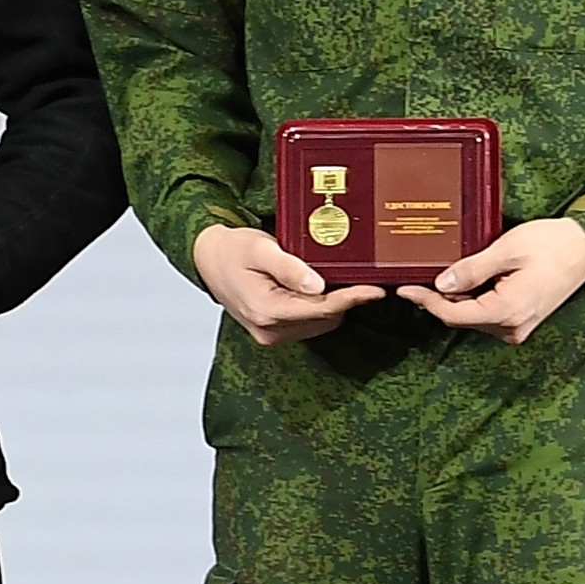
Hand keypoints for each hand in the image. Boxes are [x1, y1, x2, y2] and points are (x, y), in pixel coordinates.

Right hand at [193, 219, 382, 348]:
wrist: (208, 258)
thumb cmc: (232, 250)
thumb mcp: (260, 249)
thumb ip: (289, 267)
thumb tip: (318, 285)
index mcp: (266, 310)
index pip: (320, 308)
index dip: (351, 298)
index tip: (376, 289)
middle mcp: (269, 329)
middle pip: (324, 318)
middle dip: (345, 298)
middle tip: (364, 276)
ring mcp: (271, 334)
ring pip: (320, 322)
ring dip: (333, 303)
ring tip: (340, 278)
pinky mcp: (274, 332)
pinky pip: (309, 322)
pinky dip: (320, 307)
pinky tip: (320, 287)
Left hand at [401, 215, 584, 341]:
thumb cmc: (552, 244)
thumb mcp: (506, 250)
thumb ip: (472, 269)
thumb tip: (442, 283)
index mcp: (508, 311)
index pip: (454, 314)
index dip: (426, 302)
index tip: (405, 289)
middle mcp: (512, 327)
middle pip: (461, 318)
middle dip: (438, 300)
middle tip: (416, 278)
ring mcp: (518, 327)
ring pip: (473, 317)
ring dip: (455, 300)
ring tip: (440, 275)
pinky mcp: (521, 320)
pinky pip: (488, 315)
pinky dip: (472, 301)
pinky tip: (464, 282)